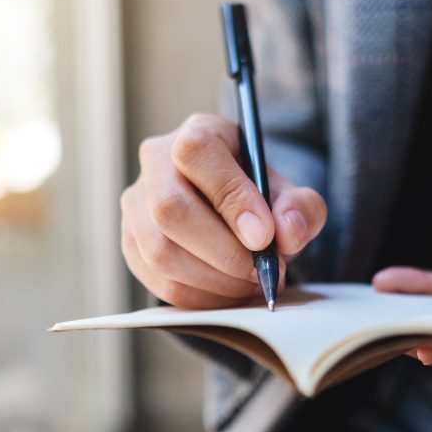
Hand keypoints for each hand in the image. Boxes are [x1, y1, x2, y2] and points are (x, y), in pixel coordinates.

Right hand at [121, 113, 326, 308]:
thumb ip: (300, 207)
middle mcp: (156, 164)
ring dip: (214, 280)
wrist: (230, 210)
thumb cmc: (256, 196)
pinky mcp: (131, 245)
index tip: (264, 236)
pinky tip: (229, 293)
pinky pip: (158, 282)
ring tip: (250, 284)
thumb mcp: (288, 192)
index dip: (231, 198)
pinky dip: (201, 298)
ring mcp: (136, 206)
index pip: (197, 154)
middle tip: (262, 271)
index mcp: (197, 133)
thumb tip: (286, 232)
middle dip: (223, 252)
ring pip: (160, 252)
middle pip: (170, 209)